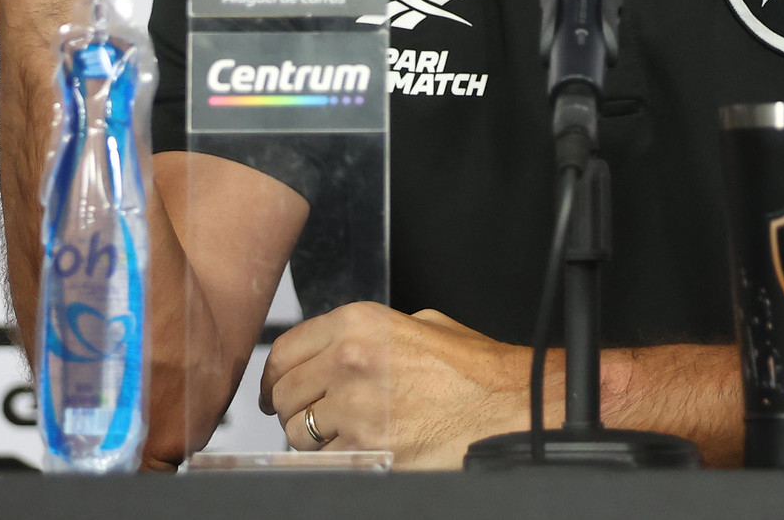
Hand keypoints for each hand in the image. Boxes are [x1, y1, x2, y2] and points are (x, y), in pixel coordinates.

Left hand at [258, 303, 534, 469]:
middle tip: (314, 418)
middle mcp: (350, 359)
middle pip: (285, 393)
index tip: (274, 391)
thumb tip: (338, 349)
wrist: (509, 409)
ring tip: (349, 434)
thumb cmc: (475, 372)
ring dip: (314, 439)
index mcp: (359, 323)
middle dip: (294, 409)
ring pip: (298, 432)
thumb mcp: (423, 326)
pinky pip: (325, 460)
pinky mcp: (367, 448)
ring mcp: (356, 406)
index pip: (285, 349)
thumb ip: (373, 332)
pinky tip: (365, 449)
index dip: (274, 377)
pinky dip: (338, 460)